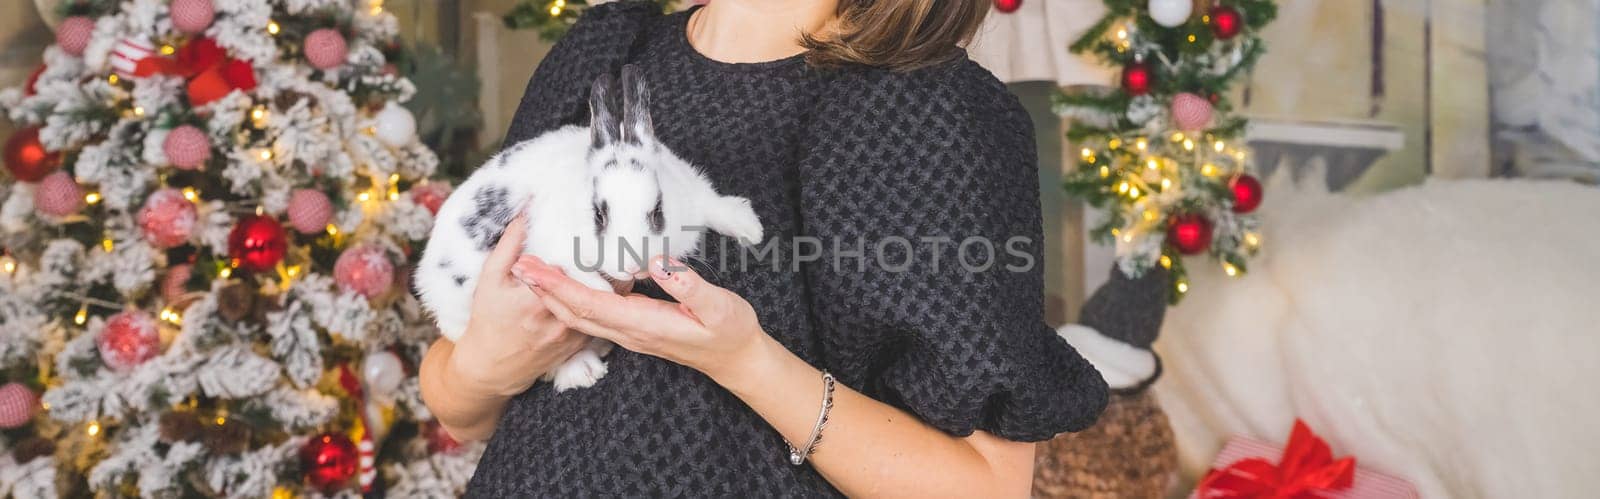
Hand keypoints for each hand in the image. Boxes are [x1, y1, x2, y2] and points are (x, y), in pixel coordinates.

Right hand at [446, 213, 627, 398]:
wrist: (492, 367)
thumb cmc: (488, 319)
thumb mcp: (490, 280)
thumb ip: (508, 246)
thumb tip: (525, 214)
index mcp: (535, 300)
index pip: (568, 268)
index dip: (586, 249)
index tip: (599, 228)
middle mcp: (557, 318)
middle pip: (591, 284)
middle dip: (608, 263)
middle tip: (623, 238)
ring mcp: (570, 334)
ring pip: (601, 303)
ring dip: (615, 282)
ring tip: (629, 257)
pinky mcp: (578, 344)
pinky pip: (600, 320)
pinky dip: (611, 302)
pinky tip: (621, 284)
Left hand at [514, 255, 769, 379]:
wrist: (737, 359)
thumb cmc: (730, 331)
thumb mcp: (719, 307)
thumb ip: (689, 286)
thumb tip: (656, 263)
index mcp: (643, 324)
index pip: (589, 304)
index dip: (557, 286)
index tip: (532, 267)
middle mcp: (629, 332)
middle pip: (574, 312)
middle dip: (542, 289)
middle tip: (516, 263)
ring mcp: (630, 333)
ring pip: (580, 316)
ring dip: (552, 295)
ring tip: (530, 271)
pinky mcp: (635, 328)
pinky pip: (594, 315)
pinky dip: (572, 299)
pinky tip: (565, 284)